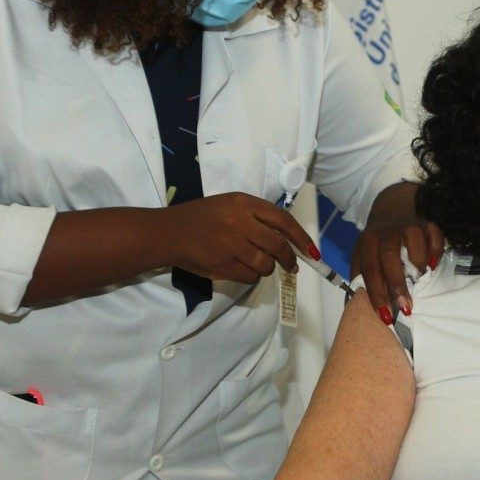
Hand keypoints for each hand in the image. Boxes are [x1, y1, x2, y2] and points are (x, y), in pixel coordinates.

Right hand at [163, 192, 318, 283]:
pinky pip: (250, 277)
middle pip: (278, 246)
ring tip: (258, 264)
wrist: (168, 233)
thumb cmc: (201, 217)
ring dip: (267, 268)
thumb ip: (255, 216)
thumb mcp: (229, 205)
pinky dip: (251, 276)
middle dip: (290, 259)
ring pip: (266, 264)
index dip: (301, 237)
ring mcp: (231, 244)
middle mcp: (239, 221)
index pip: (282, 220)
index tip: (312, 251)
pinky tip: (241, 269)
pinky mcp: (222, 264)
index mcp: (243, 203)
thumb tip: (287, 239)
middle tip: (292, 266)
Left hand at [352, 183, 443, 324]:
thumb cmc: (377, 243)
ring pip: (415, 246)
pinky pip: (435, 239)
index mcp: (368, 242)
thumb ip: (363, 277)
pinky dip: (435, 253)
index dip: (376, 293)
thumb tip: (363, 305)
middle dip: (398, 284)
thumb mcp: (363, 255)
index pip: (370, 269)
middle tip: (406, 307)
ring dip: (418, 266)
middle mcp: (387, 233)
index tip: (385, 316)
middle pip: (390, 257)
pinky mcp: (427, 223)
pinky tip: (431, 264)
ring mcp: (408, 226)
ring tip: (418, 279)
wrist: (392, 208)